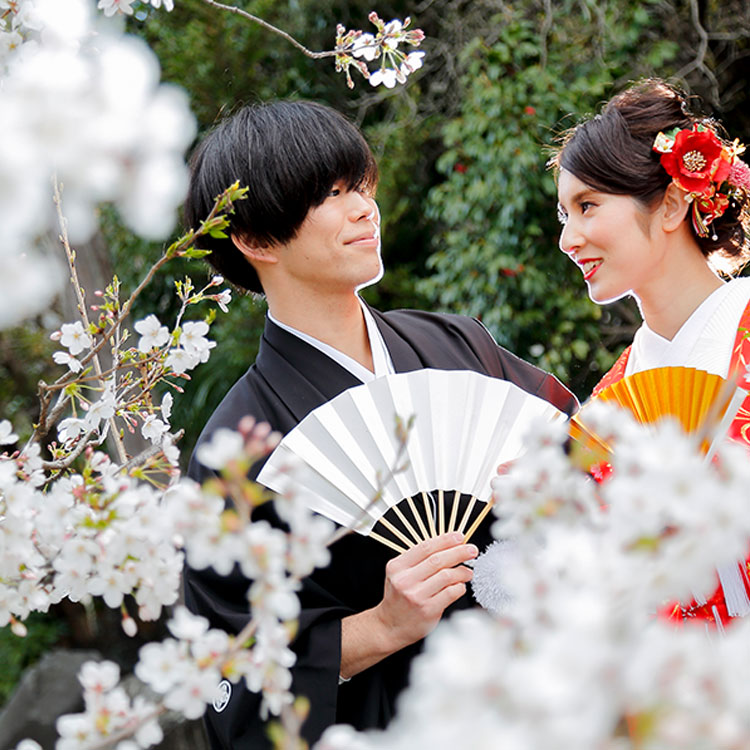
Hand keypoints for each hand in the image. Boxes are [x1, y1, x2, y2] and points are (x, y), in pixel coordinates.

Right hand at [372, 531, 477, 651]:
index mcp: (398, 567)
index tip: (459, 537)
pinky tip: (460, 586)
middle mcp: (405, 580)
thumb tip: (447, 545)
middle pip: (437, 560)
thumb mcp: (400, 574)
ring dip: (462, 571)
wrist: (390, 626)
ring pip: (446, 576)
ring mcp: (416, 596)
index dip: (445, 540)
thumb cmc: (399, 598)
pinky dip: (460, 587)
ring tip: (468, 572)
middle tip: (471, 550)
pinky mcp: (428, 610)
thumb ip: (418, 560)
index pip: (425, 547)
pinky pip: (451, 592)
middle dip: (459, 552)